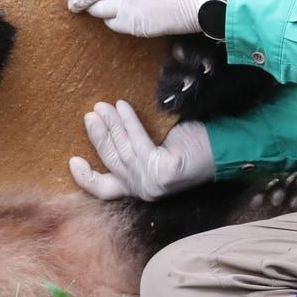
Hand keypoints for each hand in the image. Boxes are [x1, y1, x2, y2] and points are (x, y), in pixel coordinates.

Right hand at [68, 100, 213, 200]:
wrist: (225, 146)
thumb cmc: (193, 143)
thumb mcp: (157, 147)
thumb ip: (134, 147)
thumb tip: (106, 120)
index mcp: (141, 187)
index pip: (105, 190)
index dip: (86, 179)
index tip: (72, 161)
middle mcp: (145, 190)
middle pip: (110, 161)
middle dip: (98, 136)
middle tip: (91, 113)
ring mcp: (153, 183)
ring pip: (122, 150)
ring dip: (111, 125)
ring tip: (103, 106)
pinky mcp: (162, 171)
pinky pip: (138, 142)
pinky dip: (128, 122)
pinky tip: (123, 106)